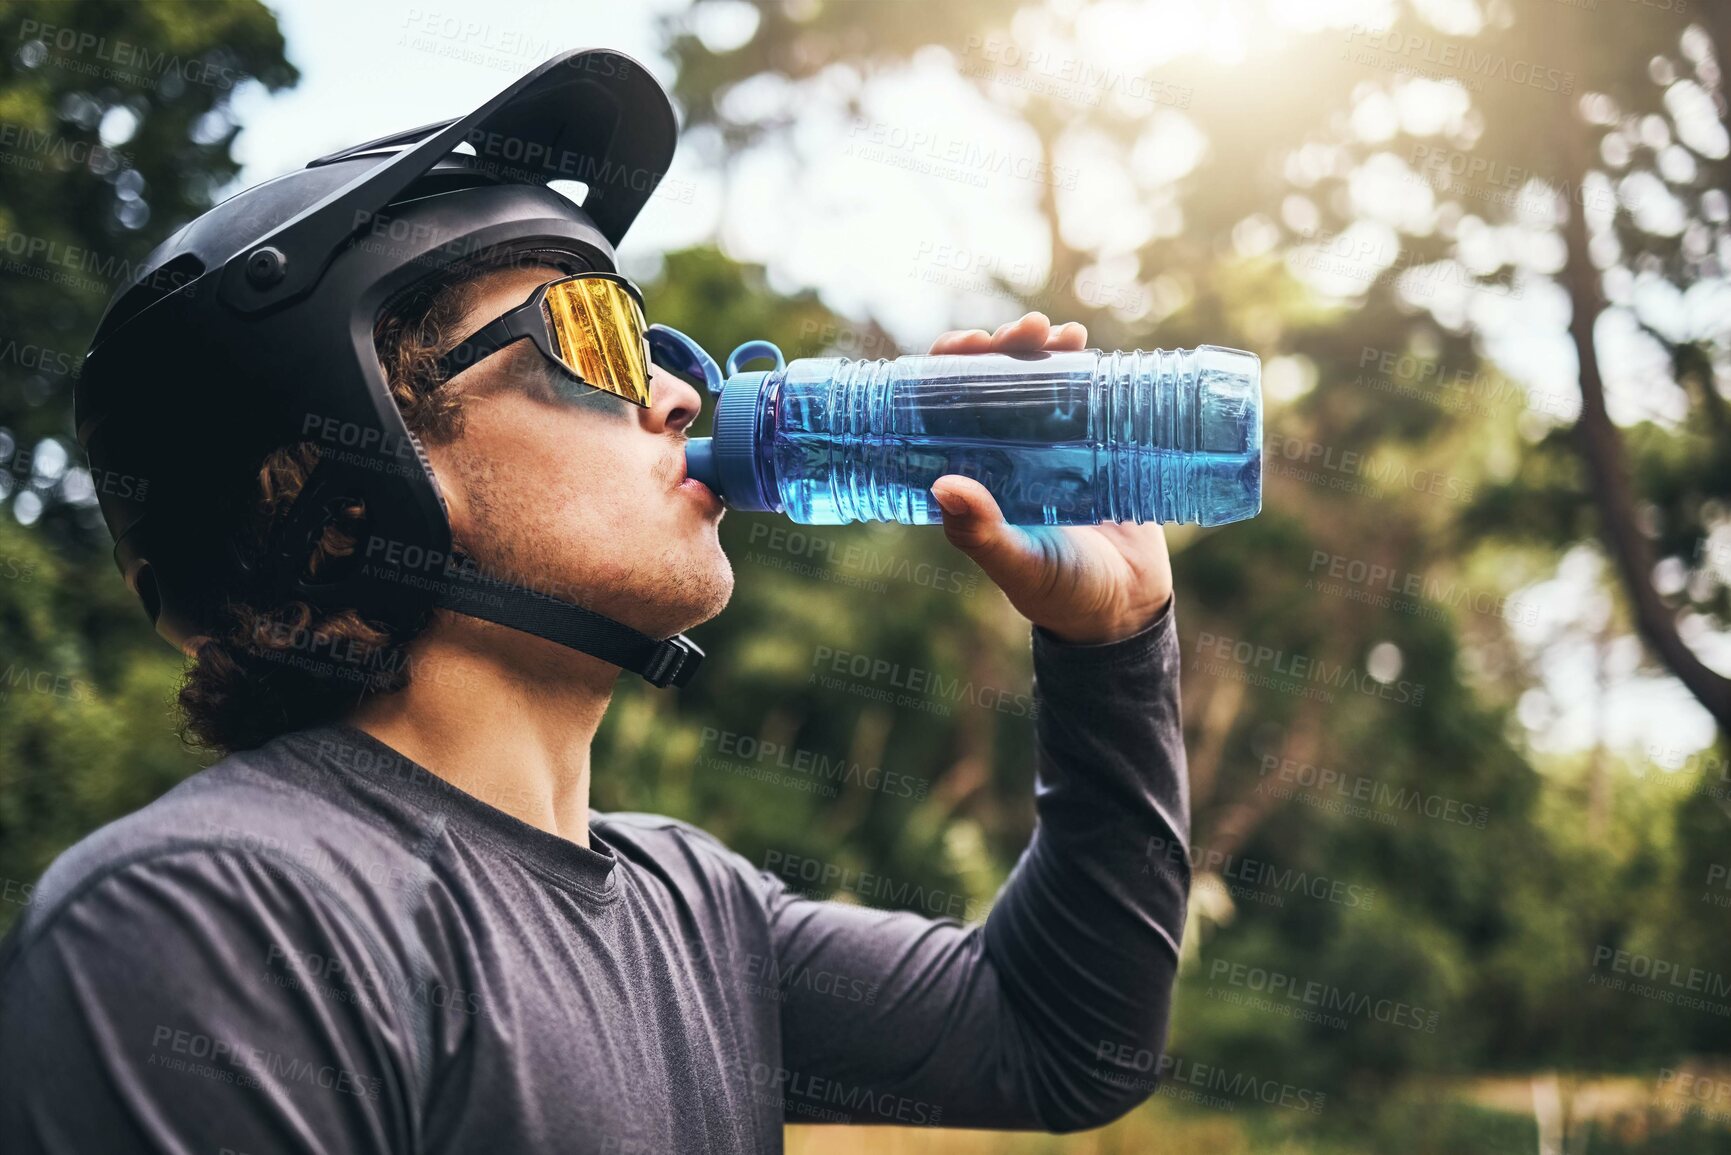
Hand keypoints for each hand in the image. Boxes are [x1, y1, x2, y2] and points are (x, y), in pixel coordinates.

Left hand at [927, 312, 1173, 645]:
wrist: (1128, 609)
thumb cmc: (1063, 595)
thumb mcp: (1020, 566)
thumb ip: (983, 536)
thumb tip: (942, 486)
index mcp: (974, 477)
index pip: (945, 409)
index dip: (947, 370)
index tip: (964, 346)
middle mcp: (1005, 455)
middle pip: (991, 383)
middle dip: (1001, 348)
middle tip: (1023, 333)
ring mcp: (1049, 447)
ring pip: (1035, 380)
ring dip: (1040, 348)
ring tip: (1060, 335)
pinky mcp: (1092, 445)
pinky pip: (1081, 395)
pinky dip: (1079, 365)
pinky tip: (1083, 344)